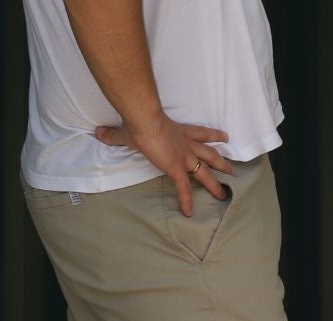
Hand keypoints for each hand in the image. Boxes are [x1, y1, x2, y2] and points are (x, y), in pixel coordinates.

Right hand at [95, 116, 233, 215]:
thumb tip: (99, 132)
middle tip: (233, 170)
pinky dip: (187, 200)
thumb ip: (115, 133)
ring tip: (224, 194)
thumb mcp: (128, 128)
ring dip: (215, 183)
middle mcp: (186, 144)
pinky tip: (189, 212)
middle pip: (209, 154)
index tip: (224, 137)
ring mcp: (183, 157)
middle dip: (222, 162)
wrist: (145, 120)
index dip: (213, 135)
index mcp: (179, 132)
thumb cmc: (139, 120)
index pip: (201, 133)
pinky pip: (184, 188)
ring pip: (205, 172)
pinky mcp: (176, 169)